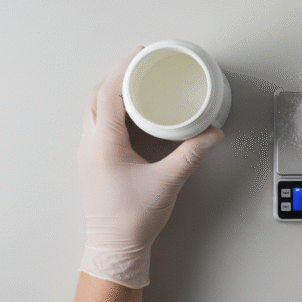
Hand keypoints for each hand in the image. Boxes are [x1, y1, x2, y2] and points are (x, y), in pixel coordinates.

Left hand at [77, 47, 223, 287]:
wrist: (115, 247)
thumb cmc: (133, 219)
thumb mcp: (168, 183)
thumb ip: (192, 154)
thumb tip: (212, 133)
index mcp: (104, 145)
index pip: (108, 94)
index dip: (123, 69)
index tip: (140, 54)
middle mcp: (91, 145)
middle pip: (96, 95)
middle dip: (117, 74)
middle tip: (141, 63)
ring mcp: (89, 152)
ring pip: (94, 108)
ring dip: (112, 90)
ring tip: (137, 81)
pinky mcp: (94, 160)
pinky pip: (98, 122)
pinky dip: (112, 107)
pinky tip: (131, 110)